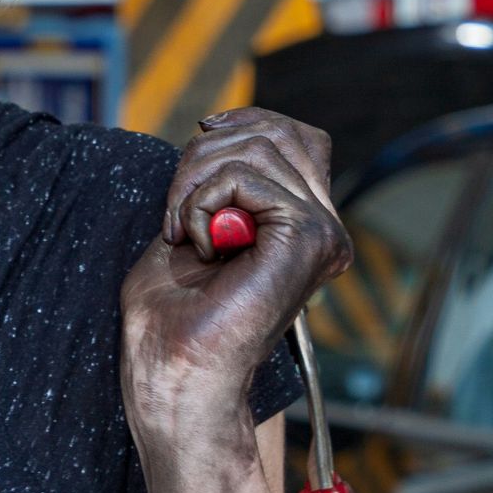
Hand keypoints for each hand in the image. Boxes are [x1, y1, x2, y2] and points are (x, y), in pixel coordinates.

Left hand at [120, 107, 352, 417]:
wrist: (175, 369)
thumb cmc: (170, 314)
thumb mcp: (191, 223)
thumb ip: (219, 179)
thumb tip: (222, 129)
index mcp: (301, 225)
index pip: (294, 136)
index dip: (242, 124)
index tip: (197, 146)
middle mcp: (322, 227)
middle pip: (275, 132)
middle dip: (204, 154)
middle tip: (175, 211)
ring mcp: (322, 231)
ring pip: (258, 147)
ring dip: (194, 182)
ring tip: (182, 230)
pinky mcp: (308, 236)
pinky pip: (243, 177)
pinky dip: (200, 202)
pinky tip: (196, 245)